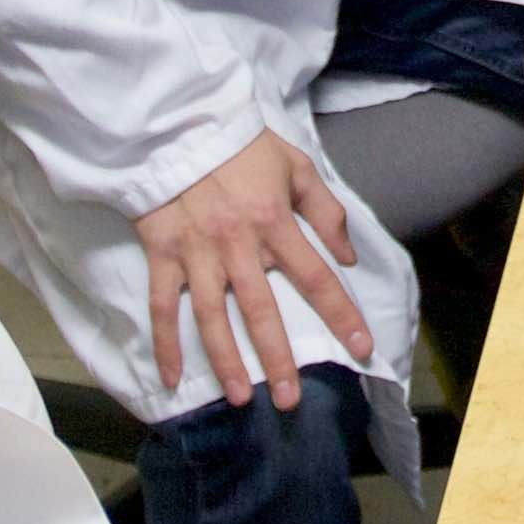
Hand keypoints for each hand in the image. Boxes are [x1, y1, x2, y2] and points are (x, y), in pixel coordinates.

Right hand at [134, 134, 376, 413]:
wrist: (178, 123)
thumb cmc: (241, 145)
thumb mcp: (296, 166)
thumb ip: (326, 211)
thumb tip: (349, 256)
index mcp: (274, 222)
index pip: (316, 277)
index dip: (341, 315)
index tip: (361, 348)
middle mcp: (236, 245)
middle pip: (261, 310)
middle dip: (278, 359)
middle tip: (290, 400)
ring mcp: (196, 253)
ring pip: (211, 317)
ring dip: (226, 361)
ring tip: (240, 398)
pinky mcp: (162, 254)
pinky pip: (161, 306)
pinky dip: (164, 344)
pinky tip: (171, 377)